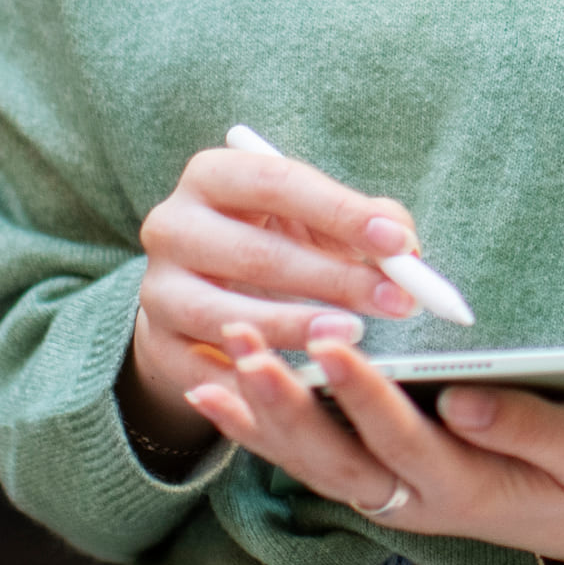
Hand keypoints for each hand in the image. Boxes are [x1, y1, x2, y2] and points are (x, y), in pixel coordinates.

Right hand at [122, 144, 425, 450]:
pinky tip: (300, 388)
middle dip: (333, 279)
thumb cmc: (280, 242)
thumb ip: (368, 225)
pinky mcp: (156, 345)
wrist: (206, 289)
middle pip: (254, 254)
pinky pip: (204, 373)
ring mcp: (157, 288)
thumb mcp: (318, 221)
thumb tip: (407, 253)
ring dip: (293, 328)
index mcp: (213, 176)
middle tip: (397, 301)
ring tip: (352, 335)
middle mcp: (172, 226)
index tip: (397, 242)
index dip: (341, 212)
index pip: (277, 184)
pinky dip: (252, 384)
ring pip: (224, 315)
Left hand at [185, 322, 563, 564]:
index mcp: (465, 487)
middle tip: (244, 348)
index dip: (362, 392)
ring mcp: (389, 498)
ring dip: (260, 417)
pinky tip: (219, 395)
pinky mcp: (378, 484)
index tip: (328, 343)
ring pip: (310, 464)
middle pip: (334, 457)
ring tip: (215, 366)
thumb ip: (527, 426)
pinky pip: (308, 462)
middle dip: (285, 403)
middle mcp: (413, 501)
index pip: (402, 437)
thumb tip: (462, 398)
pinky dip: (261, 432)